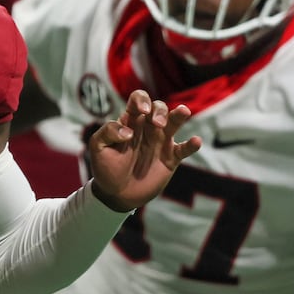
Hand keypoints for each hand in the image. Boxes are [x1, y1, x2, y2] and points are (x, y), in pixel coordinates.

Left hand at [86, 90, 200, 211]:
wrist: (115, 193)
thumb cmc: (105, 167)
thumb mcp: (97, 147)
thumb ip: (108, 132)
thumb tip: (128, 131)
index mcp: (130, 121)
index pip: (138, 100)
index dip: (141, 99)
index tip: (141, 110)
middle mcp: (147, 128)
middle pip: (158, 107)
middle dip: (159, 111)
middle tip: (157, 124)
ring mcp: (161, 142)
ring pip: (174, 122)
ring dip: (179, 115)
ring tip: (183, 112)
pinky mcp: (170, 158)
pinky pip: (184, 149)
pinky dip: (192, 144)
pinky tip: (196, 141)